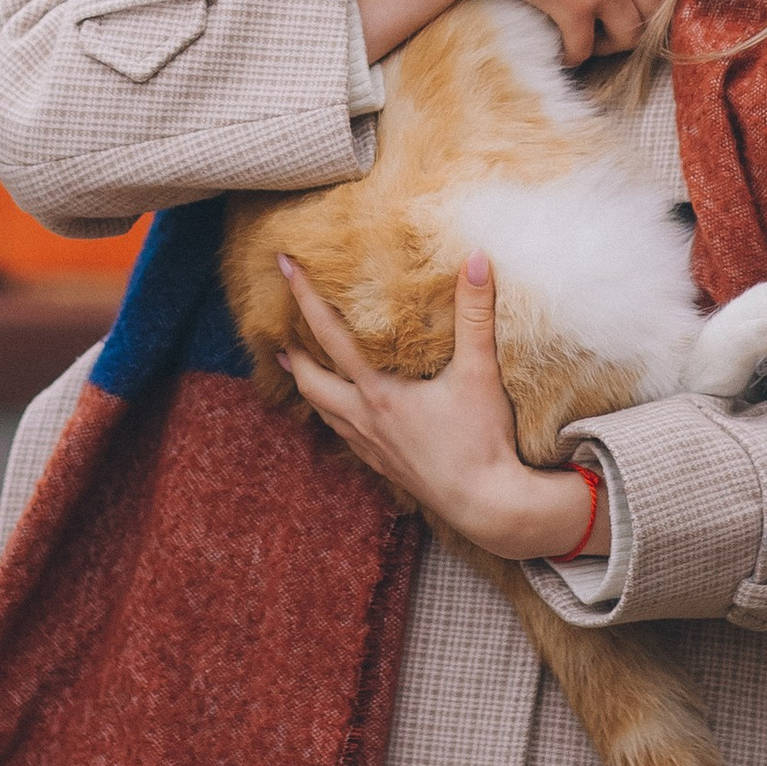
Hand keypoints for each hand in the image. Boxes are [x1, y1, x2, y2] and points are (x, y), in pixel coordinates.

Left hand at [281, 251, 606, 561]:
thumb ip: (475, 315)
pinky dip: (334, 415)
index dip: (305, 298)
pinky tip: (344, 413)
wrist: (487, 506)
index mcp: (379, 393)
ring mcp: (373, 447)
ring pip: (325, 413)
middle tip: (280, 331)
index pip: (331, 336)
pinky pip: (346, 436)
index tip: (284, 266)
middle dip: (293, 354)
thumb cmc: (482, 440)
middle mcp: (365, 420)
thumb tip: (476, 259)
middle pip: (311, 383)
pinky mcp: (386, 467)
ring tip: (297, 367)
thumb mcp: (479, 372)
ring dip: (309, 386)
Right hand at [462, 0, 686, 66]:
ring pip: (629, 37)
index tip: (650, 0)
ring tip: (590, 39)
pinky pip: (585, 50)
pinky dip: (574, 56)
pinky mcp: (573, 10)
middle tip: (614, 25)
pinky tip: (562, 51)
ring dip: (610, 43)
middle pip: (655, 9)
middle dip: (638, 22)